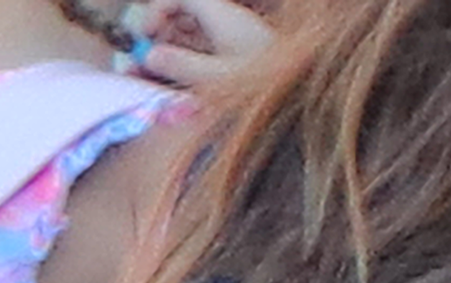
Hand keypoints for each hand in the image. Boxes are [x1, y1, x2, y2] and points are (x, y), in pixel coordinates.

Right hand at [119, 0, 275, 86]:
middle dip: (159, 36)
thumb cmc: (272, 89)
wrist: (308, 104)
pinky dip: (190, 67)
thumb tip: (150, 58)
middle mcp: (230, 25)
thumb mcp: (219, 79)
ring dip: (172, 54)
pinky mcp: (243, 63)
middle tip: (142, 62)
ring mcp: (237, 43)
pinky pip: (208, 56)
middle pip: (183, 17)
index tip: (145, 33)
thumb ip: (181, 66)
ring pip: (194, 39)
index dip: (157, 9)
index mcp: (224, 16)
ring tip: (154, 78)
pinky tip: (180, 87)